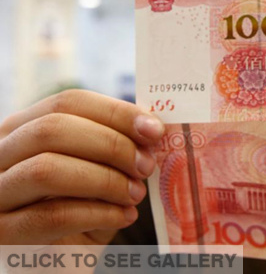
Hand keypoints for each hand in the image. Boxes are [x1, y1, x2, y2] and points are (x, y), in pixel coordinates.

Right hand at [0, 90, 164, 244]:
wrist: (62, 259)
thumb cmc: (84, 209)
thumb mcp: (100, 170)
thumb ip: (116, 145)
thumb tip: (150, 125)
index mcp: (24, 128)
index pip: (68, 102)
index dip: (116, 112)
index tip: (154, 130)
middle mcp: (0, 153)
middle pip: (54, 129)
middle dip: (111, 145)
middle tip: (146, 166)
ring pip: (47, 170)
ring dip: (105, 180)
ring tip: (136, 194)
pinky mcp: (2, 233)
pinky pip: (52, 216)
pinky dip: (99, 213)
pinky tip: (124, 216)